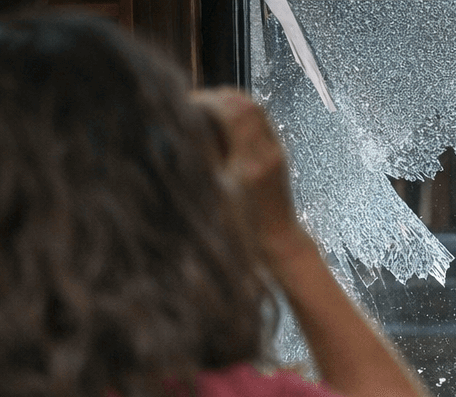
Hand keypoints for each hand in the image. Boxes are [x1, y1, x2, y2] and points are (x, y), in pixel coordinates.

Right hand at [191, 88, 303, 255]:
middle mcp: (268, 153)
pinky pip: (259, 119)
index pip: (233, 114)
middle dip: (215, 97)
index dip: (206, 101)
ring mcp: (277, 151)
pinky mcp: (277, 152)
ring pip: (254, 108)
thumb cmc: (242, 230)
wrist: (277, 241)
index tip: (183, 104)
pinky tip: (221, 122)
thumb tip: (178, 131)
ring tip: (203, 110)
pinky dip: (238, 112)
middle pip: (245, 104)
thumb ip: (200, 162)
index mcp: (251, 165)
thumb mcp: (214, 197)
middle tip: (190, 104)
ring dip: (227, 102)